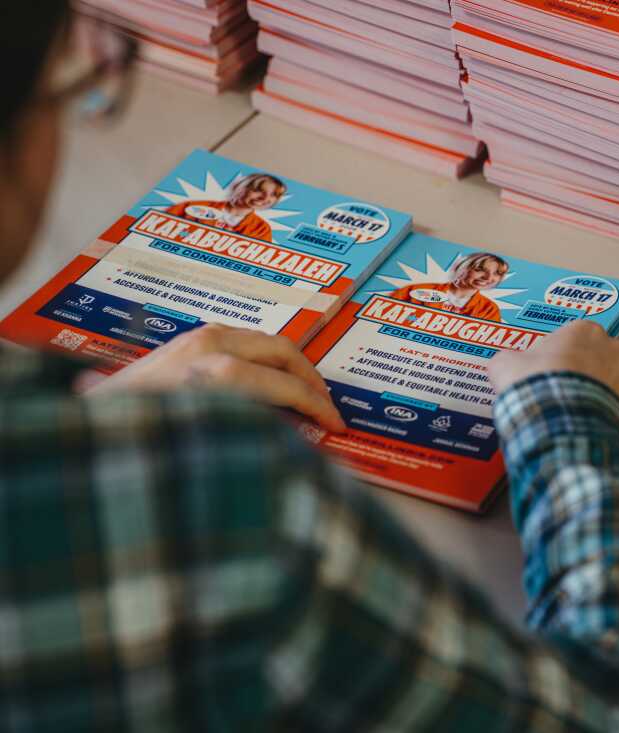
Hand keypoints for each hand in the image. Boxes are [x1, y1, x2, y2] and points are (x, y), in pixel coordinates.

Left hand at [83, 324, 345, 431]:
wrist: (77, 425)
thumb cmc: (132, 438)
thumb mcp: (199, 439)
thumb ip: (247, 430)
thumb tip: (297, 436)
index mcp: (212, 369)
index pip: (285, 382)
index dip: (317, 405)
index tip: (336, 427)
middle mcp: (207, 345)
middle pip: (283, 351)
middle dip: (312, 381)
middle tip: (330, 409)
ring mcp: (196, 339)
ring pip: (265, 344)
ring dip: (292, 369)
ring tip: (307, 400)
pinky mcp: (187, 342)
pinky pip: (243, 345)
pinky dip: (268, 364)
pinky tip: (272, 391)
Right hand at [487, 320, 618, 446]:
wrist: (556, 418)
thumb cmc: (534, 383)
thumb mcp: (507, 365)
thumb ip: (513, 361)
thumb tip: (507, 366)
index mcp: (588, 334)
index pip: (591, 336)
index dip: (580, 353)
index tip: (566, 368)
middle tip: (596, 387)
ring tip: (595, 419)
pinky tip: (601, 439)